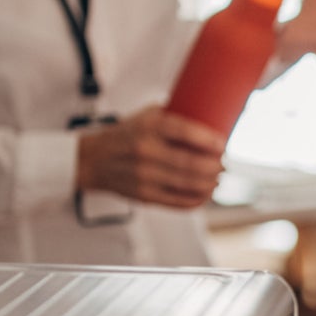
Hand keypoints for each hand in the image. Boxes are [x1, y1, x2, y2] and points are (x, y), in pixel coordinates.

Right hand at [75, 106, 226, 209]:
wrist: (93, 159)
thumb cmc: (124, 136)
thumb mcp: (145, 116)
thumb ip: (173, 115)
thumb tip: (209, 114)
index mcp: (148, 127)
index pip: (185, 132)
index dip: (210, 140)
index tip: (222, 144)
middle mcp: (146, 151)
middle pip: (192, 163)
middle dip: (215, 165)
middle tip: (222, 163)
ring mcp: (145, 176)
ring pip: (189, 184)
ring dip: (211, 182)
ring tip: (217, 177)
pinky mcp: (145, 195)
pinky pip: (179, 201)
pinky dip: (198, 199)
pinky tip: (206, 192)